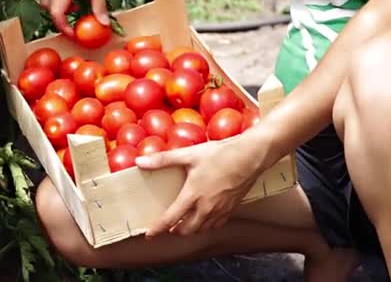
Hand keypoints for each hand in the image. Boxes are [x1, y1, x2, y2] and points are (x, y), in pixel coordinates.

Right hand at [40, 0, 108, 36]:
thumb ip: (99, 4)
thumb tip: (104, 23)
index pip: (56, 14)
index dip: (63, 27)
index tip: (72, 33)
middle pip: (48, 9)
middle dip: (59, 20)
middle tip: (73, 24)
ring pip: (46, 0)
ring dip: (57, 8)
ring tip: (75, 8)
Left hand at [135, 137, 261, 237]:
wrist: (251, 156)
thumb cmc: (220, 154)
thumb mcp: (189, 154)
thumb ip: (163, 160)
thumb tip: (140, 161)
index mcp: (193, 195)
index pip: (171, 219)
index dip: (158, 229)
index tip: (149, 235)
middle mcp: (206, 207)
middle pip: (186, 230)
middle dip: (175, 231)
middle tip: (167, 227)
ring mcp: (220, 210)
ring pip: (202, 229)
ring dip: (190, 230)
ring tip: (183, 224)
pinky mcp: (231, 208)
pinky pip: (216, 224)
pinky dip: (206, 225)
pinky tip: (204, 218)